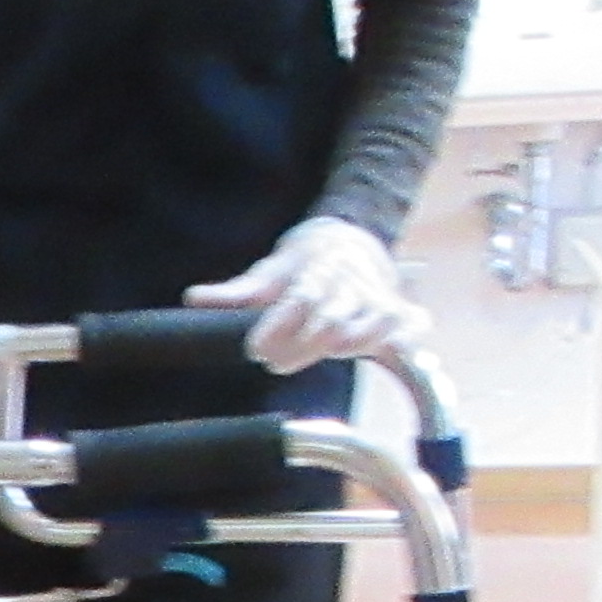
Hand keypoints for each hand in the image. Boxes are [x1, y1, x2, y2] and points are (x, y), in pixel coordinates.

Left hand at [185, 217, 420, 372]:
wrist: (352, 239)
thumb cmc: (302, 265)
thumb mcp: (268, 273)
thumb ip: (234, 293)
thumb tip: (193, 298)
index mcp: (313, 274)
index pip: (298, 301)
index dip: (277, 328)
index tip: (254, 349)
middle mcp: (346, 286)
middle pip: (330, 321)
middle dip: (302, 346)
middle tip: (275, 362)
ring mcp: (375, 299)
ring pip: (369, 328)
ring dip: (347, 346)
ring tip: (325, 352)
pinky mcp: (397, 312)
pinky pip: (408, 329)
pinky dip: (404, 340)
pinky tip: (394, 352)